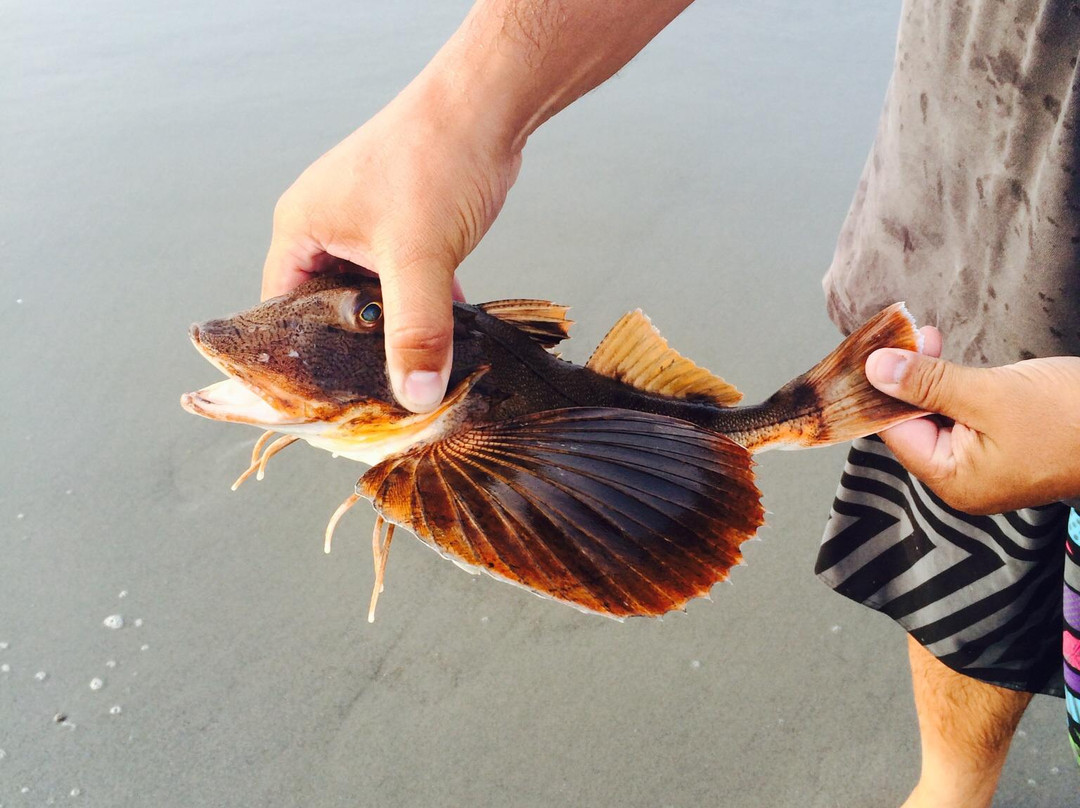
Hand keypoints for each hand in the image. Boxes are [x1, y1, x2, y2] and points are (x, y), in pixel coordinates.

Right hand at [262, 74, 520, 412]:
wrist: (486, 105)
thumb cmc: (436, 161)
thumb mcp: (419, 258)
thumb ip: (415, 331)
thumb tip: (414, 396)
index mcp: (301, 228)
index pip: (280, 310)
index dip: (301, 357)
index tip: (328, 399)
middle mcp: (325, 224)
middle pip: (327, 307)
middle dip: (355, 346)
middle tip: (379, 392)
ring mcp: (366, 222)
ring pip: (371, 294)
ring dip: (395, 327)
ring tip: (416, 369)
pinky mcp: (405, 222)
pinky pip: (404, 278)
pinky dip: (423, 304)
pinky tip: (450, 334)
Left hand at [865, 341, 1079, 514]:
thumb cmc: (1073, 419)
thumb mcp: (991, 394)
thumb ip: (928, 384)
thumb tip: (876, 370)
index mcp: (953, 479)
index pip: (894, 432)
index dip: (881, 389)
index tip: (878, 347)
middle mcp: (962, 478)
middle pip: (912, 424)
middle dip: (904, 379)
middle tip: (910, 334)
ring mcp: (983, 463)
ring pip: (936, 415)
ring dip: (928, 377)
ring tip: (930, 338)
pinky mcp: (1002, 444)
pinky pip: (962, 414)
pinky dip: (951, 386)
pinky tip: (947, 357)